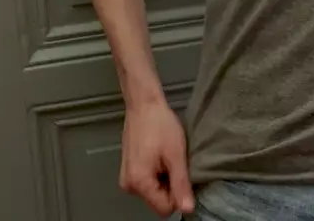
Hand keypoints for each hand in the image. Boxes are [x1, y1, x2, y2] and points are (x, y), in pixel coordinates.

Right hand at [120, 97, 194, 216]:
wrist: (144, 104)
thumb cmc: (159, 125)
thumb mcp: (176, 155)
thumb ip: (181, 185)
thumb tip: (187, 209)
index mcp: (139, 183)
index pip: (164, 209)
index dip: (178, 195)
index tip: (181, 174)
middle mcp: (129, 185)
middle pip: (158, 201)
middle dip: (170, 187)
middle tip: (173, 163)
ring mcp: (127, 178)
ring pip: (154, 192)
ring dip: (164, 180)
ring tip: (166, 157)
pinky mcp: (128, 171)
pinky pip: (147, 182)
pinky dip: (157, 174)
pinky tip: (160, 156)